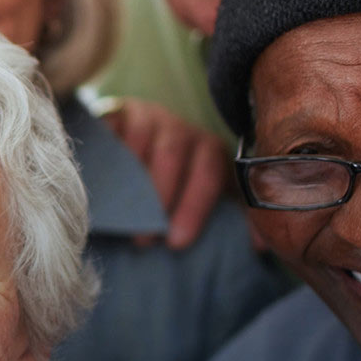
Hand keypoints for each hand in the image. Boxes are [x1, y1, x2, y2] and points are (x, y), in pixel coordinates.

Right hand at [101, 99, 230, 249]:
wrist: (137, 143)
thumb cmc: (177, 183)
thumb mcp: (210, 197)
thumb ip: (235, 218)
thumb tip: (264, 246)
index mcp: (208, 149)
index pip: (210, 172)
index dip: (195, 206)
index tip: (178, 242)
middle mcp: (178, 129)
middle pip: (173, 153)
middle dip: (160, 197)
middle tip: (145, 241)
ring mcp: (144, 117)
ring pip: (139, 140)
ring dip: (130, 182)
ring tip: (121, 218)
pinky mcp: (114, 113)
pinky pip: (109, 129)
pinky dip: (104, 153)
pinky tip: (96, 184)